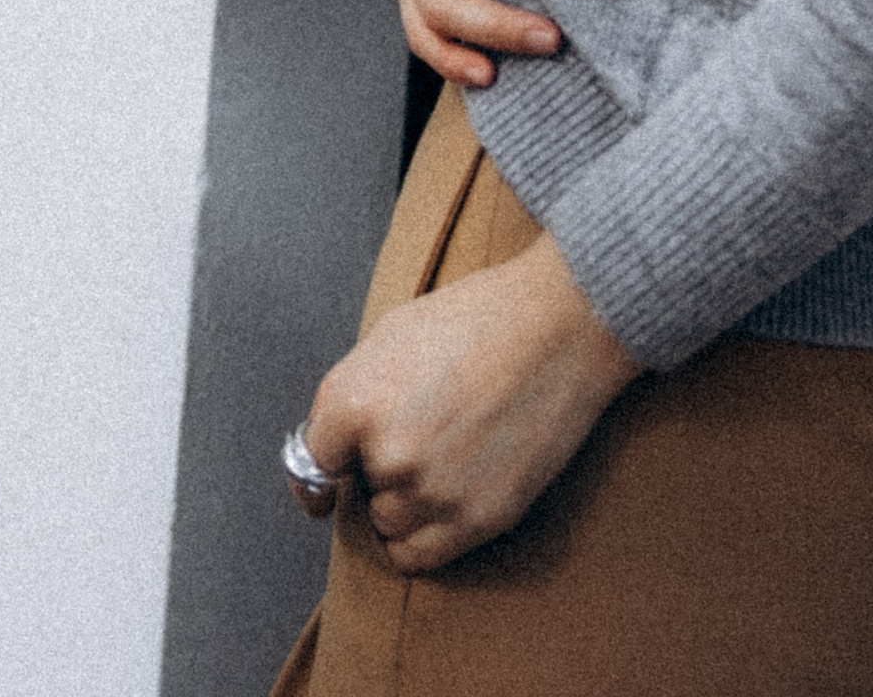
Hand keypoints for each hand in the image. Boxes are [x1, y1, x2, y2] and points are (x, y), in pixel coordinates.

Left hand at [302, 232, 639, 569]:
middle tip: (423, 430)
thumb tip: (331, 446)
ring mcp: (433, 492)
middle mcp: (387, 454)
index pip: (312, 460)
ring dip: (406, 502)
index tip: (326, 483)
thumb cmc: (478, 318)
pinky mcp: (477, 519)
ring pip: (389, 525)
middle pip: (359, 491)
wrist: (560, 327)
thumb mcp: (392, 336)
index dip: (326, 463)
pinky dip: (424, 536)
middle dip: (380, 469)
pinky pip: (420, 556)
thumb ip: (352, 395)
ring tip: (446, 455)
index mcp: (356, 401)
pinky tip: (445, 498)